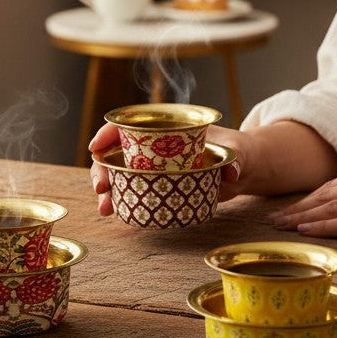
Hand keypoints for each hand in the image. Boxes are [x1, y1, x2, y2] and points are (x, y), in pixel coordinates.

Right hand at [87, 123, 245, 216]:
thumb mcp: (236, 151)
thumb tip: (232, 171)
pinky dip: (119, 201)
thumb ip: (235, 158)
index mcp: (165, 128)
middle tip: (102, 187)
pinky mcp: (156, 186)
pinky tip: (114, 213)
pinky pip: (131, 190)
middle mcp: (153, 146)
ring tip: (105, 208)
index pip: (128, 125)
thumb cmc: (234, 151)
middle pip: (115, 152)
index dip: (107, 133)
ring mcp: (152, 167)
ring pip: (118, 174)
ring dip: (106, 190)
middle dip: (101, 169)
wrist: (240, 168)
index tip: (96, 148)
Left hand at [270, 161, 336, 238]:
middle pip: (324, 196)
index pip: (333, 186)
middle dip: (297, 208)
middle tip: (274, 219)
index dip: (308, 198)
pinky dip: (322, 227)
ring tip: (281, 227)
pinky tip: (305, 231)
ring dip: (301, 218)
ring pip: (329, 208)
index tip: (290, 208)